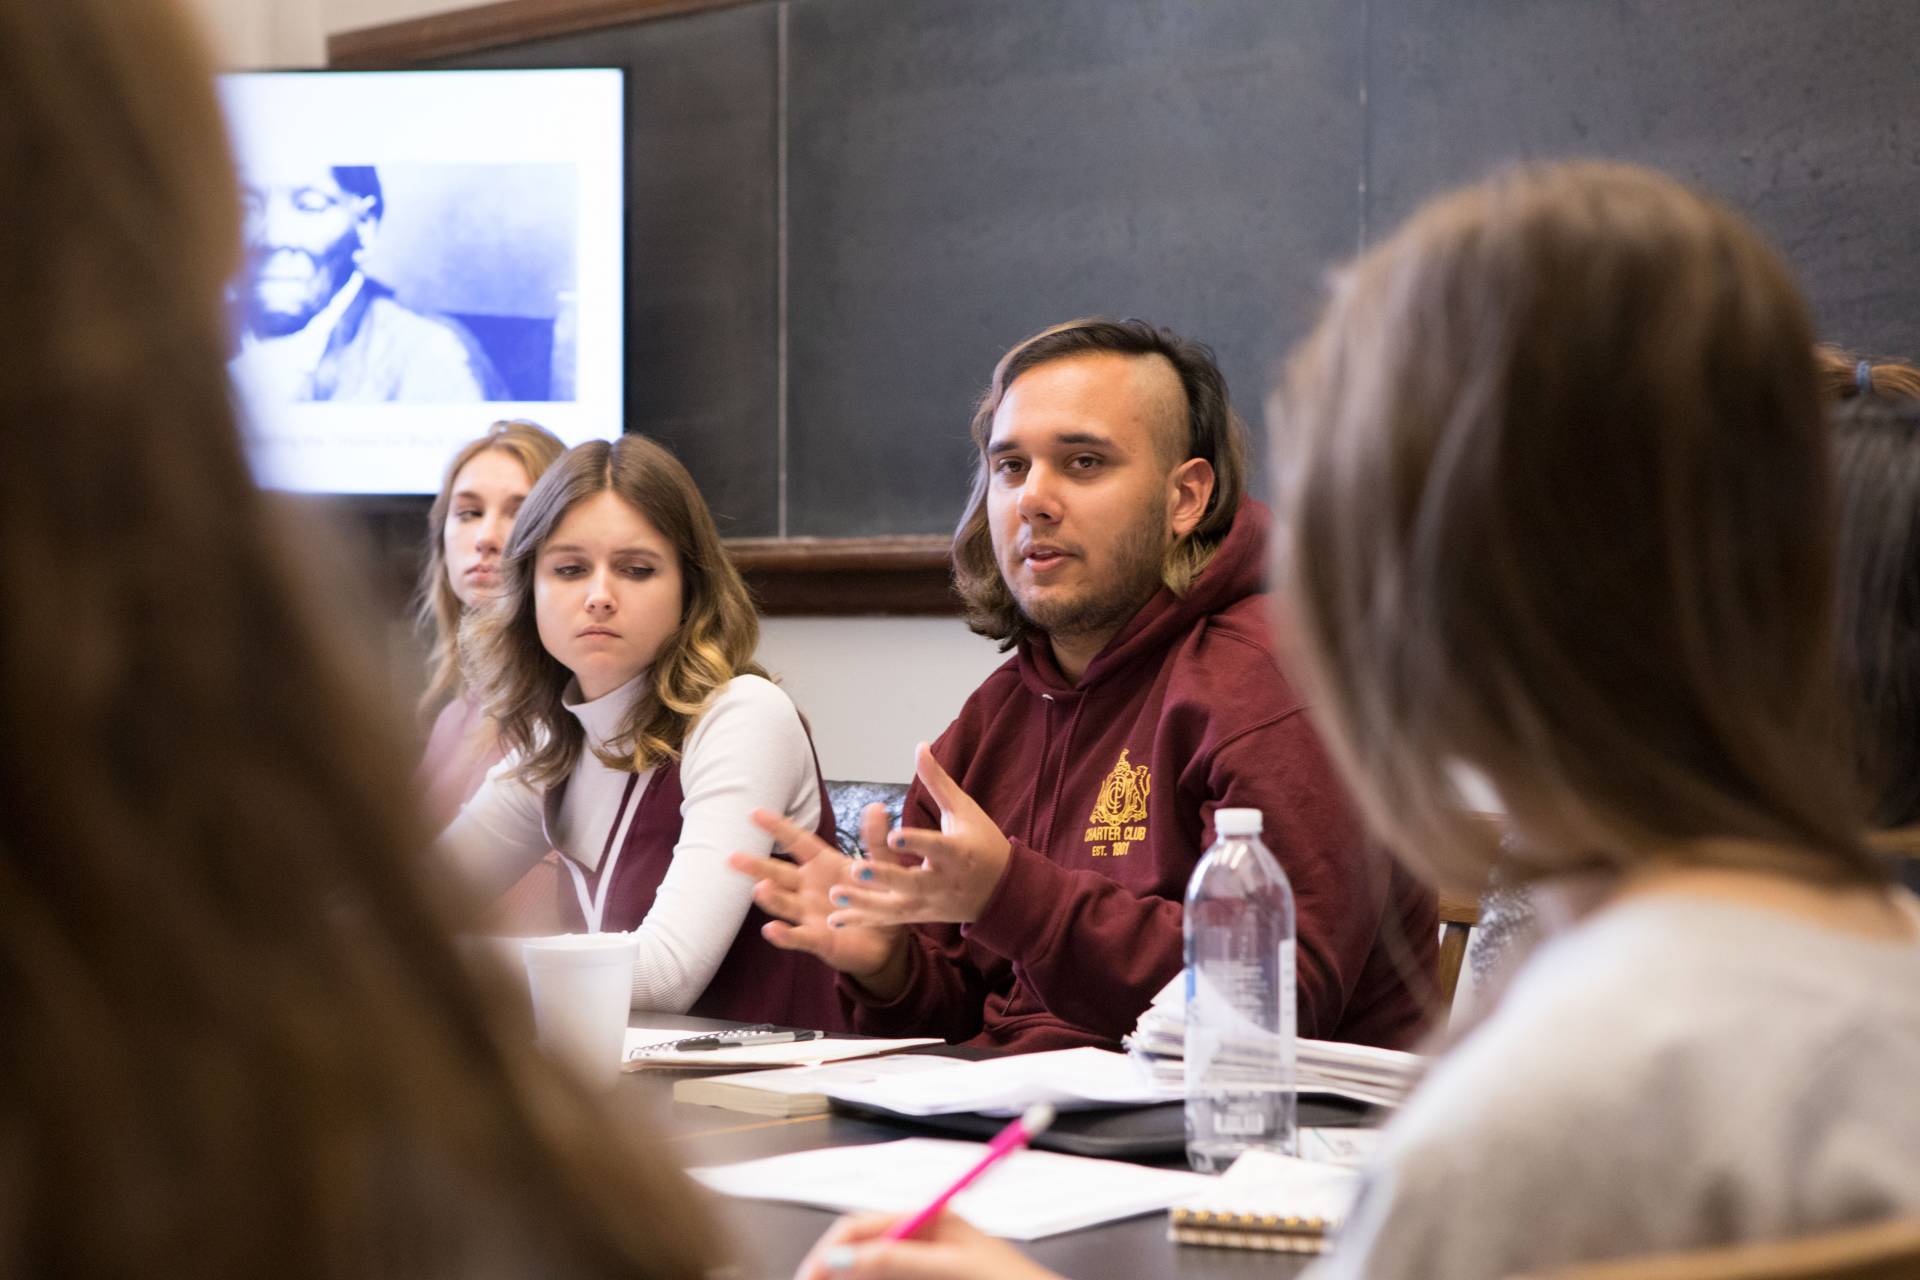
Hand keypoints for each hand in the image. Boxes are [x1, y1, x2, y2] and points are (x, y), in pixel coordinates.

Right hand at [728, 803, 907, 992]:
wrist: (888, 942)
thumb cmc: (880, 898)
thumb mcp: (883, 868)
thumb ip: (877, 841)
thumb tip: (876, 807)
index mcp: (824, 865)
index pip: (798, 843)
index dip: (779, 828)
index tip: (755, 813)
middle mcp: (809, 888)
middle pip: (780, 874)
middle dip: (758, 866)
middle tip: (734, 857)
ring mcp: (810, 914)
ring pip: (785, 903)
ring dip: (772, 897)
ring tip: (759, 889)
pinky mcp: (818, 940)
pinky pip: (799, 937)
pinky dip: (785, 935)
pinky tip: (772, 929)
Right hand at [795, 1210, 1062, 1279]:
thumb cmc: (1005, 1279)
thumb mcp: (949, 1268)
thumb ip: (898, 1260)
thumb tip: (846, 1258)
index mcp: (928, 1216)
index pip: (864, 1223)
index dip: (833, 1248)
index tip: (812, 1274)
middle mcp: (923, 1233)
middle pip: (863, 1244)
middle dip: (833, 1265)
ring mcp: (925, 1259)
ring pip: (872, 1267)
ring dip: (849, 1276)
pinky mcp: (930, 1277)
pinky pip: (890, 1278)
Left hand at [825, 743, 1012, 927]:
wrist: (1002, 892)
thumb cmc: (983, 844)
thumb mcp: (964, 811)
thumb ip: (937, 782)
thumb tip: (919, 746)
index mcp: (957, 853)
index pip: (935, 847)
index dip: (915, 842)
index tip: (893, 836)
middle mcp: (943, 881)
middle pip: (912, 883)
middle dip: (886, 878)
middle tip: (858, 870)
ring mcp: (930, 903)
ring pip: (896, 908)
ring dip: (865, 904)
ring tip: (835, 895)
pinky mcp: (920, 917)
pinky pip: (888, 921)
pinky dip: (862, 921)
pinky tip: (834, 921)